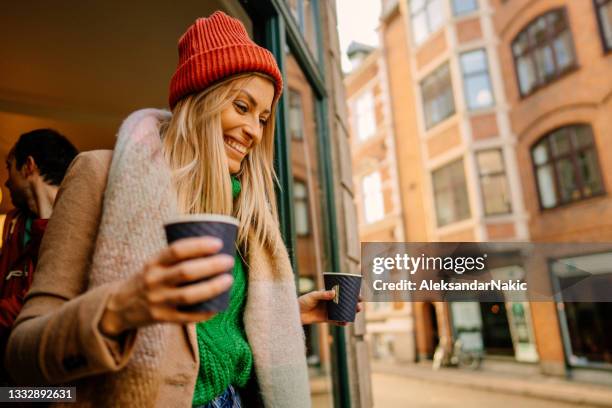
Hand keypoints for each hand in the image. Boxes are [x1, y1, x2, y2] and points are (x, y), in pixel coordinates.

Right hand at [99, 237, 233, 336]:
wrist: (120, 306)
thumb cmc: (148, 279)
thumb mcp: (154, 264)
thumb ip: (177, 258)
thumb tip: (216, 248)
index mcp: (153, 263)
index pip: (176, 250)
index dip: (199, 246)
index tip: (218, 243)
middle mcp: (154, 281)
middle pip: (186, 272)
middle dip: (211, 266)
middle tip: (229, 261)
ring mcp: (157, 301)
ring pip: (188, 296)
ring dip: (211, 288)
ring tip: (228, 280)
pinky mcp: (162, 319)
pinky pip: (187, 317)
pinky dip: (205, 313)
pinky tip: (219, 306)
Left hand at [298, 289, 362, 325]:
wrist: (296, 313)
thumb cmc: (303, 301)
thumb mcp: (312, 296)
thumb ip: (322, 294)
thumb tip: (333, 293)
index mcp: (329, 294)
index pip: (342, 292)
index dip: (351, 292)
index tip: (358, 293)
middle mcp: (331, 302)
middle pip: (345, 302)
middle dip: (354, 303)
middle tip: (359, 304)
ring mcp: (330, 311)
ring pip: (343, 312)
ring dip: (351, 312)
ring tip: (356, 312)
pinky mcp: (327, 319)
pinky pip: (337, 321)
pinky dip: (342, 322)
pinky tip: (347, 322)